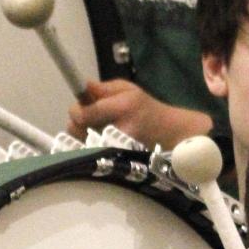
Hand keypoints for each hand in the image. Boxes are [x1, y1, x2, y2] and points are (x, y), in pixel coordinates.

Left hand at [66, 80, 213, 150]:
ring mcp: (119, 148)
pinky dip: (93, 148)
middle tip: (90, 120)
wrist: (171, 134)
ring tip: (99, 131)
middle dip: (79, 124)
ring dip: (85, 136)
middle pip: (78, 130)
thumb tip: (82, 87)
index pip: (84, 113)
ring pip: (83, 143)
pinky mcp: (119, 160)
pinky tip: (103, 143)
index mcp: (122, 107)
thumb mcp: (128, 89)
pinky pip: (94, 154)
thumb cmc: (147, 109)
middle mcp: (120, 129)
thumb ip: (103, 89)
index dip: (77, 110)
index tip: (81, 108)